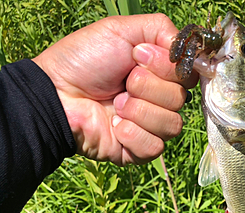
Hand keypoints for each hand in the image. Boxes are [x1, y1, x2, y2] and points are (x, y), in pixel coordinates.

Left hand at [33, 14, 197, 165]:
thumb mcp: (120, 30)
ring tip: (115, 105)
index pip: (188, 74)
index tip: (138, 57)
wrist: (55, 95)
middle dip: (146, 87)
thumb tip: (189, 50)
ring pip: (172, 125)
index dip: (167, 67)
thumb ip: (160, 29)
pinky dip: (132, 134)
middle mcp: (160, 100)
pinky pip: (155, 146)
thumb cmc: (84, 61)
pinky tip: (114, 126)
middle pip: (181, 99)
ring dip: (138, 112)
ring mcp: (151, 127)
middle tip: (121, 83)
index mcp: (160, 73)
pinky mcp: (140, 150)